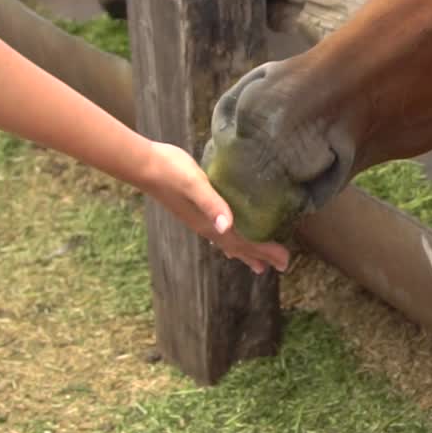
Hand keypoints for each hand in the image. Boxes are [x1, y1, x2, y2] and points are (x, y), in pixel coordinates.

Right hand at [139, 141, 290, 274]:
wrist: (145, 165)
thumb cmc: (171, 170)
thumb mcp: (195, 184)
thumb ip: (212, 203)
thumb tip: (228, 225)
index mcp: (210, 222)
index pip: (244, 241)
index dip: (266, 251)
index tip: (286, 260)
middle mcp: (206, 226)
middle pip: (239, 247)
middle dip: (260, 255)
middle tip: (282, 266)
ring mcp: (199, 220)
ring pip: (227, 242)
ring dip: (245, 252)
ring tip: (259, 264)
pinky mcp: (194, 211)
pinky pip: (217, 233)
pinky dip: (229, 240)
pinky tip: (228, 235)